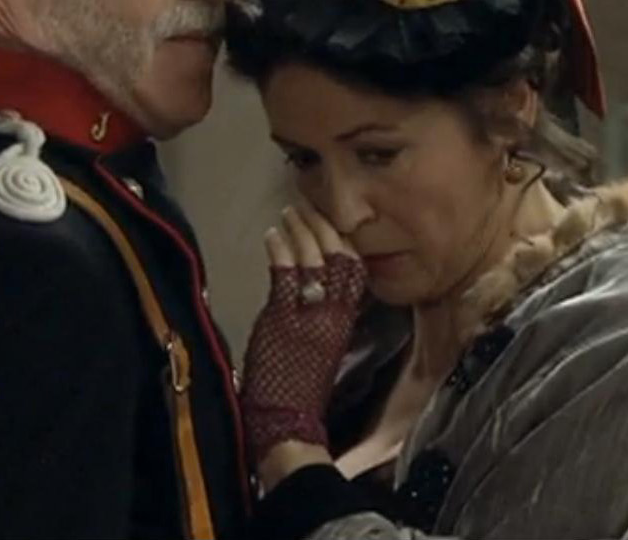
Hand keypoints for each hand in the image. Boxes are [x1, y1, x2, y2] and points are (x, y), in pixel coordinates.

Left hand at [239, 204, 366, 470]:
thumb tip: (315, 287)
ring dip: (300, 231)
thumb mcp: (322, 347)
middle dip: (322, 226)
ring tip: (288, 211)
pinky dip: (279, 251)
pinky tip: (272, 234)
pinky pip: (285, 276)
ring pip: (312, 261)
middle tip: (306, 203)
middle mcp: (334, 315)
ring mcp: (309, 316)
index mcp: (347, 323)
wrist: (286, 424)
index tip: (331, 218)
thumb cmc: (299, 389)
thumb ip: (323, 317)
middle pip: (337, 258)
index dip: (344, 241)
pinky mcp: (283, 321)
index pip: (355, 271)